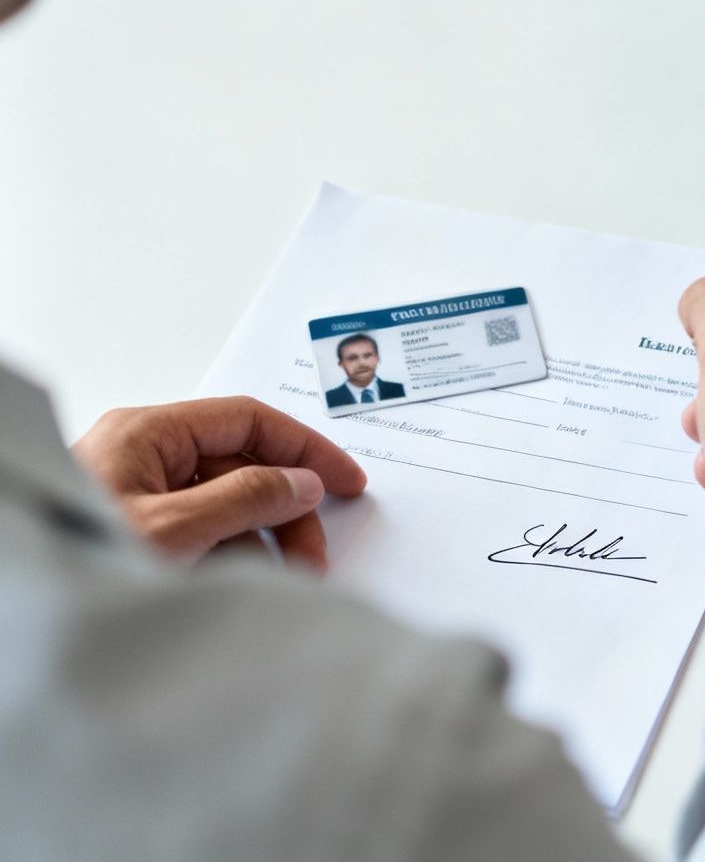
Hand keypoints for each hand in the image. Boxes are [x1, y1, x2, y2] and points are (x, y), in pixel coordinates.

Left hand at [72, 397, 367, 568]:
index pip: (248, 420)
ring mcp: (139, 491)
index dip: (306, 448)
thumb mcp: (174, 530)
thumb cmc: (80, 556)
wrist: (22, 609)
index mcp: (148, 433)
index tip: (348, 483)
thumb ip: (247, 497)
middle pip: (243, 464)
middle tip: (313, 557)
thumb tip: (303, 483)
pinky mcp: (137, 528)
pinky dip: (232, 554)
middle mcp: (144, 454)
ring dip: (263, 539)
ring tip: (282, 581)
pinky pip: (202, 530)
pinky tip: (241, 584)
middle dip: (286, 510)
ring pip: (227, 501)